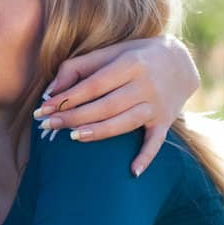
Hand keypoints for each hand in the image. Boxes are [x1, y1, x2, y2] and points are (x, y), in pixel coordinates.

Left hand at [35, 35, 199, 175]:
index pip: (93, 85)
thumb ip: (76, 67)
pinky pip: (156, 142)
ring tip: (73, 137)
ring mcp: (156, 105)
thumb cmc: (133, 57)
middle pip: (106, 106)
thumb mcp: (108, 52)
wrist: (180, 62)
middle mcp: (145, 85)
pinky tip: (133, 171)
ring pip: (125, 123)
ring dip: (98, 132)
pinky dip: (146, 157)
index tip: (43, 109)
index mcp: (130, 64)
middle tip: (49, 125)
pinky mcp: (165, 122)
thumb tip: (50, 92)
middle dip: (74, 117)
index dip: (67, 99)